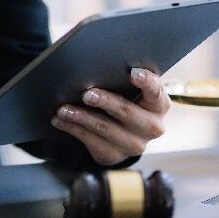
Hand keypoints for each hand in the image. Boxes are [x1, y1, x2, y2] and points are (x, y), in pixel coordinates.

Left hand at [50, 68, 170, 165]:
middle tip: (86, 93)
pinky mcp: (114, 155)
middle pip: (126, 112)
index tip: (133, 73)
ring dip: (81, 117)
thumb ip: (123, 77)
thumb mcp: (132, 88)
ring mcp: (134, 145)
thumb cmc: (127, 97)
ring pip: (104, 128)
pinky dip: (72, 128)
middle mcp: (152, 127)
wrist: (125, 131)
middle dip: (105, 101)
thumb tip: (95, 62)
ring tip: (63, 108)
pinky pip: (90, 141)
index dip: (146, 82)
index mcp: (159, 105)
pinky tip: (59, 120)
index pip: (156, 91)